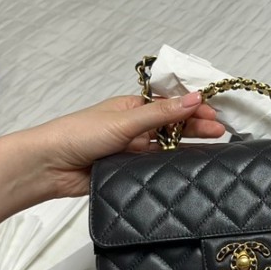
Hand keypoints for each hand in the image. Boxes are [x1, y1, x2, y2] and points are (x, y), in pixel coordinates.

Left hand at [0, 92, 223, 227]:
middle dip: (196, 127)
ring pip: (167, 147)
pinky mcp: (131, 171)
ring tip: (213, 148)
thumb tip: (194, 98)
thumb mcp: (125, 120)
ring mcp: (134, 150)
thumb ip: (161, 114)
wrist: (50, 166)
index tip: (213, 114)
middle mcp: (135, 128)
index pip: (169, 106)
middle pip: (172, 126)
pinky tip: (190, 166)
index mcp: (132, 108)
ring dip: (188, 146)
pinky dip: (173, 165)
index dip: (192, 108)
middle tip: (220, 131)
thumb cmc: (80, 134)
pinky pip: (157, 167)